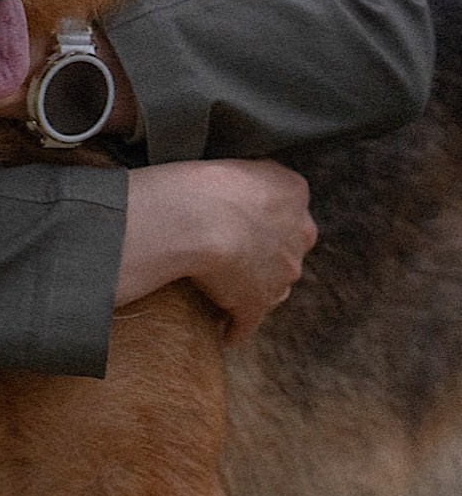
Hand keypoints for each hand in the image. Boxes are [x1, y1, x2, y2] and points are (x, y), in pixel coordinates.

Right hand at [118, 159, 315, 343]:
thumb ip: (259, 180)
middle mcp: (299, 234)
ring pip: (273, 285)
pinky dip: (235, 328)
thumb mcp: (244, 162)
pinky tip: (225, 332)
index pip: (289, 206)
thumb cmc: (208, 181)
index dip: (265, 214)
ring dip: (253, 286)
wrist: (197, 216)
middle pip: (287, 248)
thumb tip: (248, 194)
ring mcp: (281, 274)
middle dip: (268, 253)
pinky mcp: (256, 305)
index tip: (245, 216)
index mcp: (294, 193)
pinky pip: (246, 324)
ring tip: (225, 287)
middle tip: (236, 249)